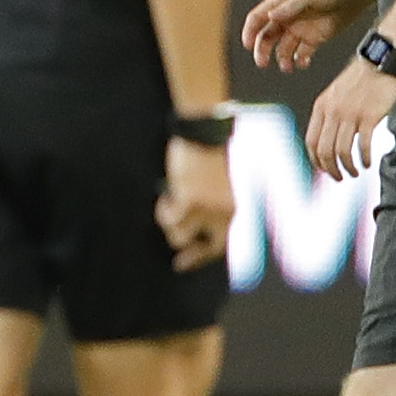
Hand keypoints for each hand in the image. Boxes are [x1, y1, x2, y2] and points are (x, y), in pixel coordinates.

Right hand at [155, 139, 233, 271]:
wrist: (203, 134)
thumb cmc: (207, 155)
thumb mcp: (217, 187)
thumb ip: (211, 208)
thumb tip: (194, 228)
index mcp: (231, 209)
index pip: (219, 245)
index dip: (202, 258)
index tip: (185, 262)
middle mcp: (221, 213)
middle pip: (202, 248)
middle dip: (189, 254)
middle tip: (178, 260)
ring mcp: (205, 209)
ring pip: (178, 234)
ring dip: (169, 221)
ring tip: (168, 203)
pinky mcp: (188, 200)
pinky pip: (168, 217)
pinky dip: (163, 208)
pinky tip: (165, 194)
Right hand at [241, 0, 360, 71]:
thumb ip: (290, 7)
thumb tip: (271, 16)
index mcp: (279, 4)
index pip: (257, 18)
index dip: (249, 31)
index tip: (248, 45)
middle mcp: (285, 18)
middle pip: (266, 37)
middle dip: (262, 50)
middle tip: (262, 63)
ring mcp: (298, 29)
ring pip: (283, 48)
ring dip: (282, 59)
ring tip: (287, 67)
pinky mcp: (313, 39)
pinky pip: (302, 53)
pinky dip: (300, 60)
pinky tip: (303, 63)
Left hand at [306, 59, 395, 180]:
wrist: (380, 62)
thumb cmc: (360, 79)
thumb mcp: (335, 94)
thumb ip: (330, 114)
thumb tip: (328, 139)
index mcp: (321, 106)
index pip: (311, 141)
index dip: (316, 160)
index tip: (324, 169)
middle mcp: (332, 112)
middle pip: (325, 150)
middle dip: (330, 169)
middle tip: (339, 177)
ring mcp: (350, 114)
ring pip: (342, 151)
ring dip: (347, 166)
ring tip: (354, 172)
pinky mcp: (369, 116)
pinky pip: (363, 145)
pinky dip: (363, 158)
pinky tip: (367, 163)